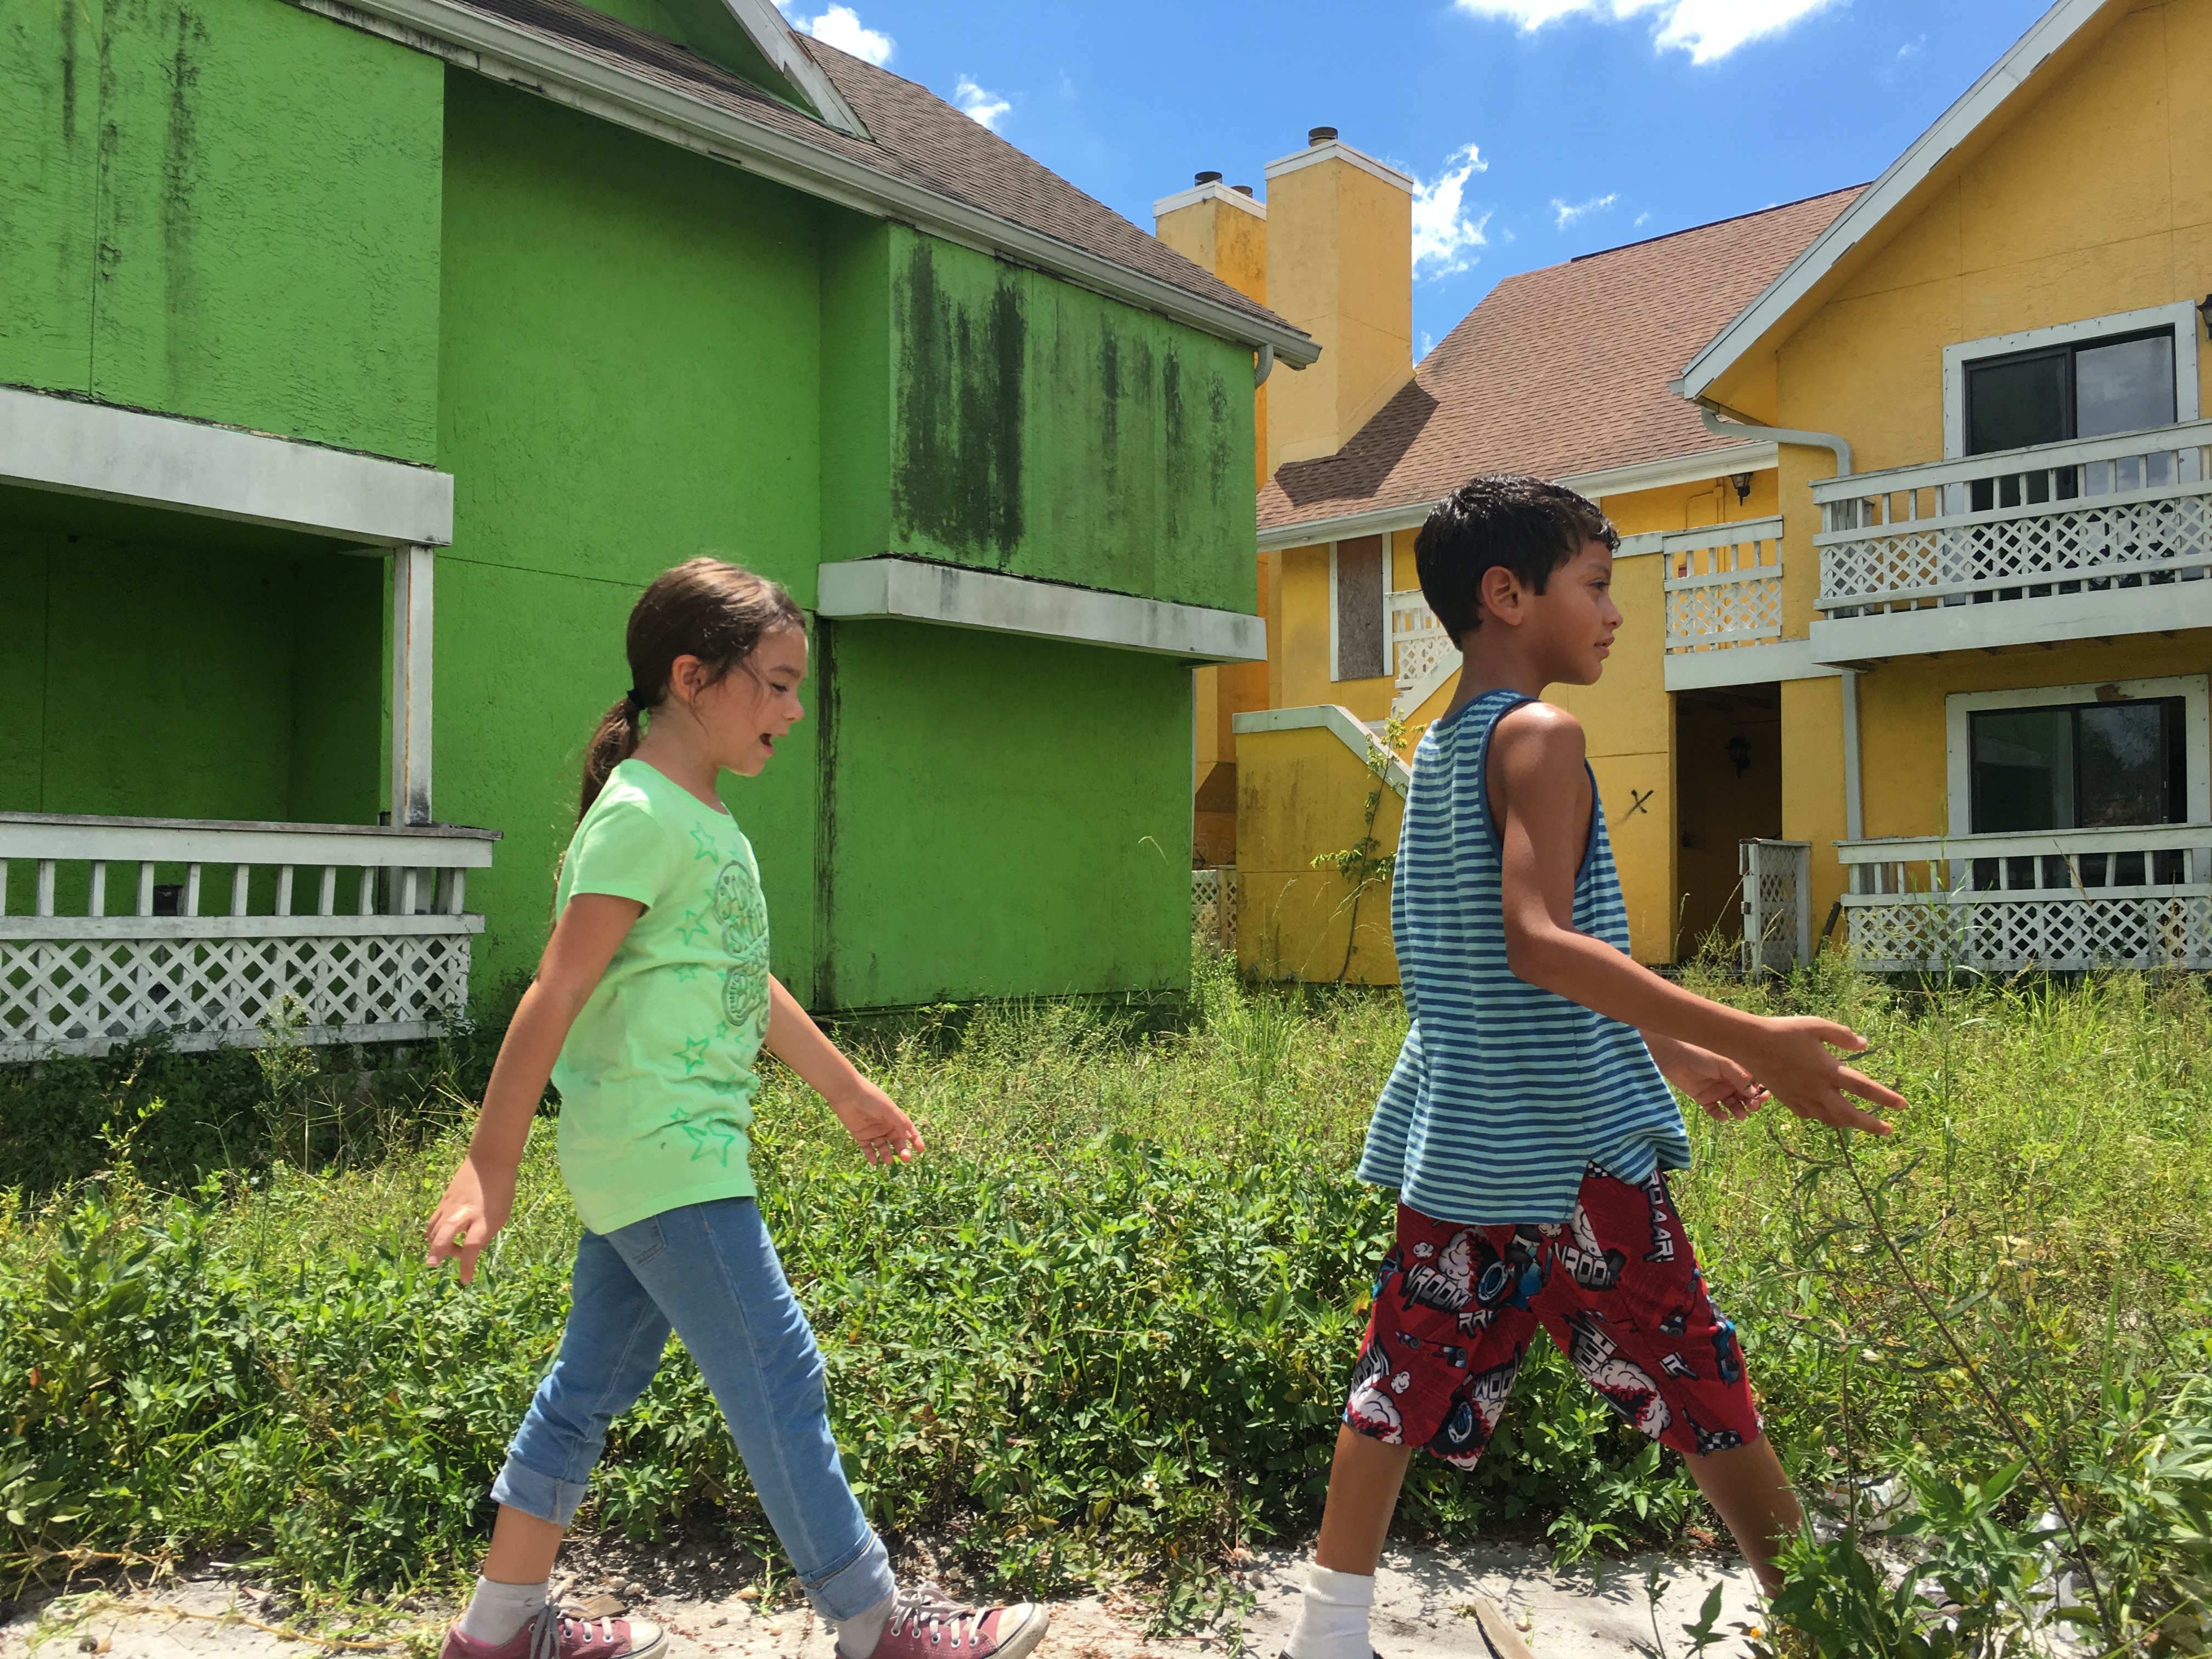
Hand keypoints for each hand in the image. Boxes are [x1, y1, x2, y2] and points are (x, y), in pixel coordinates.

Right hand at [424, 1156, 515, 1284]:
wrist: (490, 1162)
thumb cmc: (500, 1192)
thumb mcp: (499, 1216)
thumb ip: (483, 1235)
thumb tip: (468, 1251)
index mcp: (483, 1219)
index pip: (473, 1246)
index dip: (468, 1265)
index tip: (465, 1281)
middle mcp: (464, 1213)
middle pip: (445, 1234)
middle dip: (438, 1251)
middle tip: (433, 1264)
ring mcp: (450, 1206)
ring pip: (434, 1229)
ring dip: (435, 1244)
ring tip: (442, 1253)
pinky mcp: (443, 1202)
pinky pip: (433, 1221)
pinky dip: (433, 1233)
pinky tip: (438, 1238)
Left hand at [826, 1078, 925, 1164]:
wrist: (847, 1094)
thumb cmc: (871, 1098)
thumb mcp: (888, 1109)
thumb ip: (899, 1122)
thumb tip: (909, 1137)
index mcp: (894, 1117)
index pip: (908, 1130)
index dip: (915, 1139)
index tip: (921, 1150)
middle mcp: (885, 1125)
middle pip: (896, 1141)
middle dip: (902, 1150)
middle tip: (905, 1158)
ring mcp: (873, 1131)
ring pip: (882, 1146)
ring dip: (886, 1154)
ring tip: (888, 1161)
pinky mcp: (860, 1135)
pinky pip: (867, 1148)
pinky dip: (871, 1155)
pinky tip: (874, 1161)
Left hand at [1651, 1036, 1768, 1121]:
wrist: (1675, 1057)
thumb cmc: (1702, 1055)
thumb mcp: (1724, 1064)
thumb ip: (1740, 1077)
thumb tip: (1755, 1093)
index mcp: (1736, 1069)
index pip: (1753, 1082)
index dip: (1760, 1090)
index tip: (1762, 1097)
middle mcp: (1728, 1081)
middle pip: (1745, 1095)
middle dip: (1752, 1102)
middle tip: (1753, 1107)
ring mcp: (1716, 1090)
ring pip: (1733, 1104)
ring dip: (1738, 1110)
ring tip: (1740, 1115)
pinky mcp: (1704, 1098)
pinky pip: (1715, 1110)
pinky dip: (1719, 1114)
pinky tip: (1722, 1116)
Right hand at [1741, 1017, 1902, 1134]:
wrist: (1749, 1043)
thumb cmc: (1784, 1030)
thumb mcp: (1817, 1025)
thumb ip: (1842, 1035)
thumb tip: (1864, 1044)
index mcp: (1828, 1070)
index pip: (1864, 1088)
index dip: (1886, 1098)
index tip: (1903, 1106)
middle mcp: (1818, 1089)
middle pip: (1850, 1114)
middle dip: (1871, 1125)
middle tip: (1888, 1130)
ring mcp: (1802, 1097)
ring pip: (1830, 1119)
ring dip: (1849, 1123)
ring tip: (1860, 1123)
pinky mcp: (1788, 1100)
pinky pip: (1810, 1115)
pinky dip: (1823, 1117)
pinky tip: (1826, 1113)